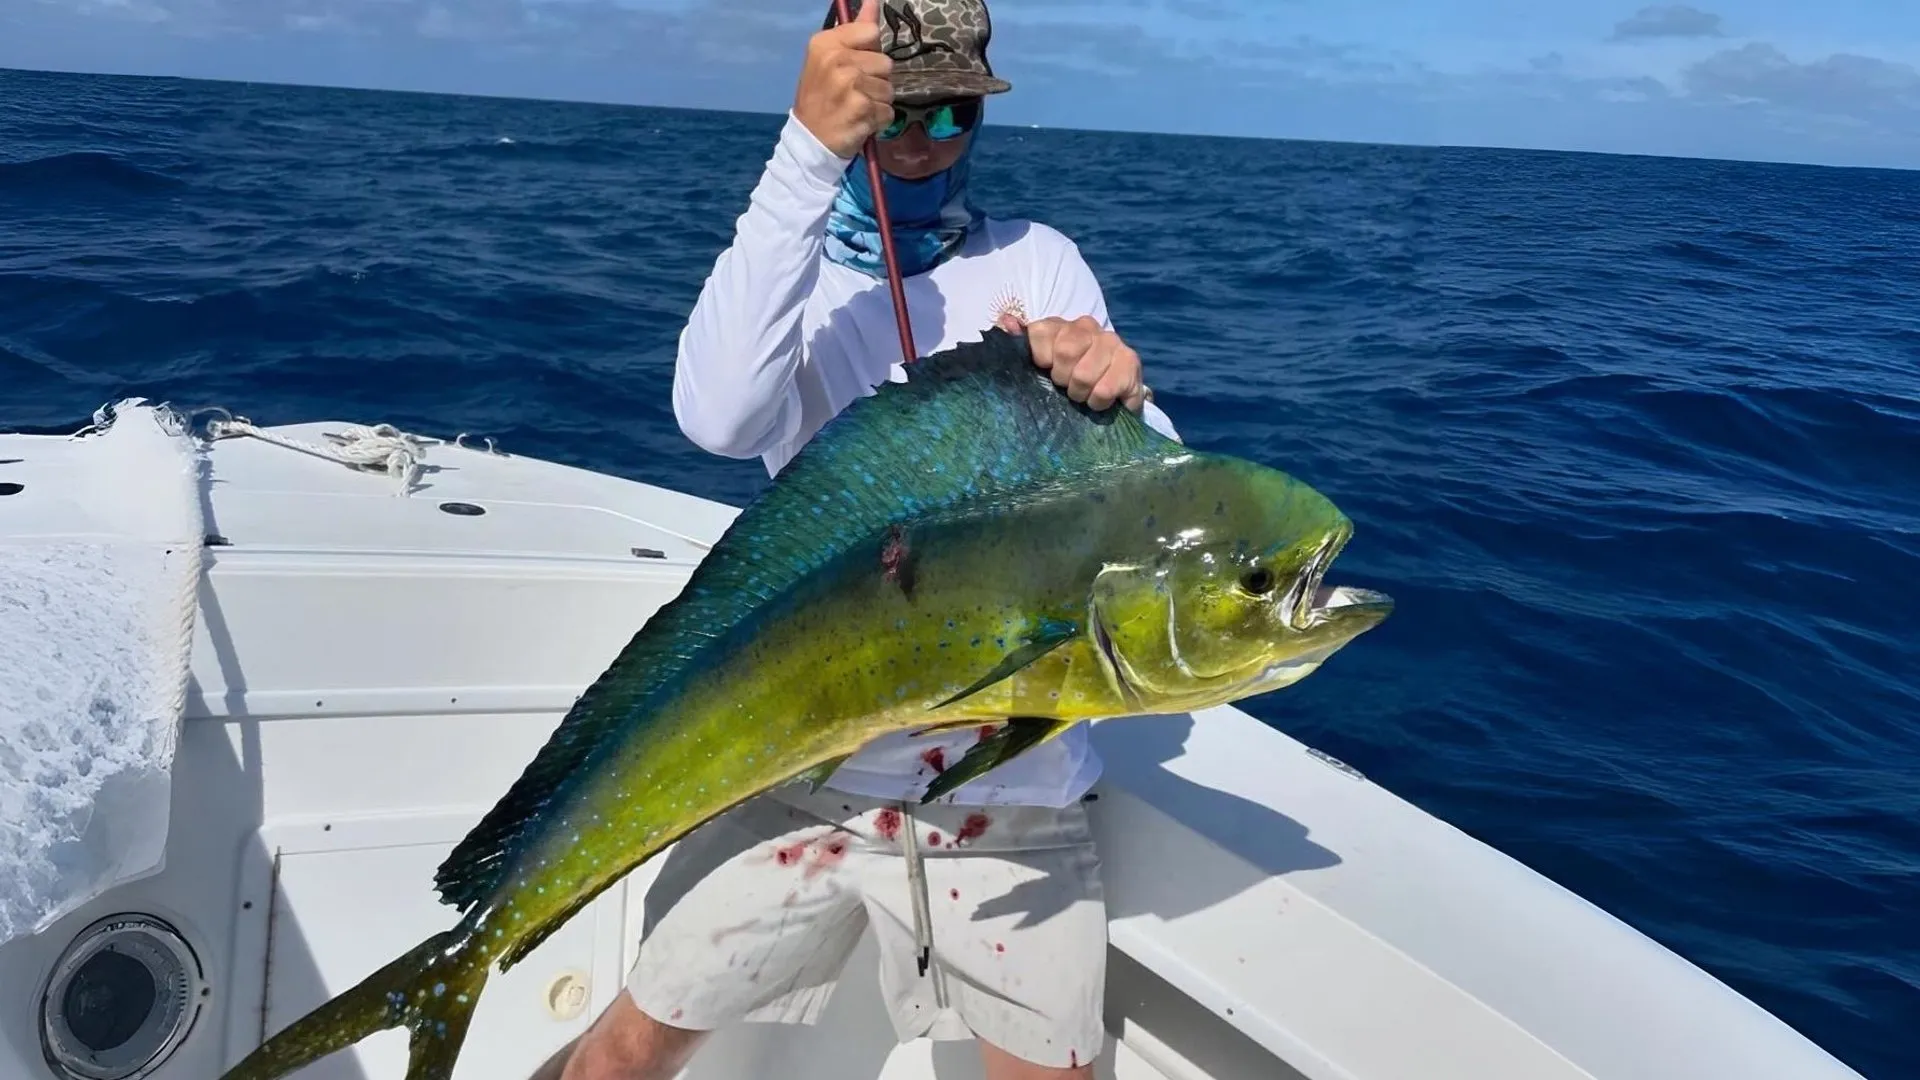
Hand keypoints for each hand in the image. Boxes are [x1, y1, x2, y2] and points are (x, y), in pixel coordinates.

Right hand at [793, 0, 893, 159]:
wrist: (810, 139)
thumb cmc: (822, 96)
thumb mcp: (830, 58)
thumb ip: (855, 30)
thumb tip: (873, 1)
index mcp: (826, 43)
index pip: (871, 33)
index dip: (870, 52)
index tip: (855, 65)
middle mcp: (837, 60)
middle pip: (886, 63)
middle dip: (876, 81)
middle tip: (854, 93)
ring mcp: (849, 85)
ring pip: (889, 89)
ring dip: (878, 102)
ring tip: (857, 108)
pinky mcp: (862, 109)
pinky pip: (888, 111)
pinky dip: (878, 121)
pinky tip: (860, 122)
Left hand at [1007, 315, 1150, 412]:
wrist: (1108, 389)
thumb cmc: (1064, 378)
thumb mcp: (1035, 362)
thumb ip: (1017, 342)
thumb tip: (1006, 322)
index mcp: (1059, 325)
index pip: (1040, 333)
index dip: (1041, 359)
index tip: (1046, 371)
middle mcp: (1087, 327)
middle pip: (1065, 352)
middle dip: (1062, 380)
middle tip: (1066, 387)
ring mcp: (1111, 342)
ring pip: (1084, 376)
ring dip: (1080, 395)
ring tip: (1083, 395)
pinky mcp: (1130, 361)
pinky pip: (1105, 390)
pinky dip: (1098, 403)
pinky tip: (1100, 400)